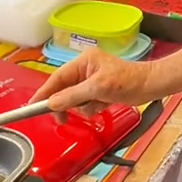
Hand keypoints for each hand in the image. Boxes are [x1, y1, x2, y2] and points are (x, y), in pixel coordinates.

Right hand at [30, 49, 153, 115]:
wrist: (149, 86)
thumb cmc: (126, 81)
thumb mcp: (97, 88)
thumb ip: (72, 96)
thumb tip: (51, 104)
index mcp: (83, 61)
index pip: (57, 78)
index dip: (44, 92)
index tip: (31, 106)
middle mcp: (86, 69)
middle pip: (64, 89)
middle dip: (66, 104)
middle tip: (62, 119)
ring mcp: (92, 80)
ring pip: (74, 99)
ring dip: (82, 106)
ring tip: (96, 105)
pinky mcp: (100, 91)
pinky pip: (86, 104)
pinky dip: (92, 108)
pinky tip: (103, 106)